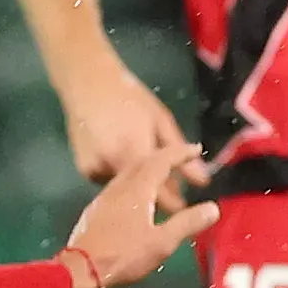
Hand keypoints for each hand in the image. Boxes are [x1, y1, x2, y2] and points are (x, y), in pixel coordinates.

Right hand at [61, 59, 191, 199]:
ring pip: (126, 191)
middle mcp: (113, 168)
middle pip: (143, 200)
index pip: (161, 198)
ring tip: (137, 154)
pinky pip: (110, 182)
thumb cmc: (130, 97)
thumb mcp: (161, 121)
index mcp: (136, 154)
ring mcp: (95, 171)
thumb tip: (203, 182)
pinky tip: (117, 153)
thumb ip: (181, 154)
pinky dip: (119, 174)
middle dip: (157, 195)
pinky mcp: (85, 171)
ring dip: (137, 184)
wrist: (86, 82)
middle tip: (168, 180)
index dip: (176, 205)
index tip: (186, 205)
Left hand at [62, 141, 216, 287]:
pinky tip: (139, 200)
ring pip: (129, 174)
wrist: (80, 269)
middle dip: (165, 156)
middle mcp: (120, 186)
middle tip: (182, 159)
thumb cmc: (123, 255)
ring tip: (164, 179)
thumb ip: (187, 223)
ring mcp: (105, 197)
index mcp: (137, 188)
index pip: (161, 160)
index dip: (180, 153)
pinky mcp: (96, 210)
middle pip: (143, 162)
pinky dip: (136, 184)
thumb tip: (213, 208)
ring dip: (149, 170)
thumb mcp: (162, 243)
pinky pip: (120, 187)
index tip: (195, 149)